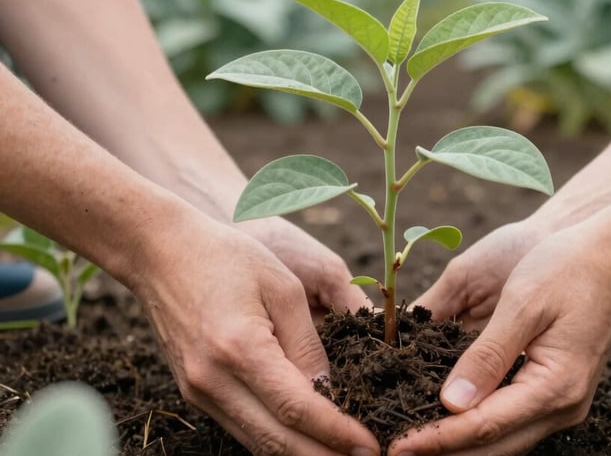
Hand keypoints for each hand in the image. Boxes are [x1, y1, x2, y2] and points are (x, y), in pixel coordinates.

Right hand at [128, 211, 378, 455]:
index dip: (337, 431)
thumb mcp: (283, 288)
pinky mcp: (194, 392)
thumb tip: (330, 391)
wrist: (162, 253)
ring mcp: (198, 391)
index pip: (298, 408)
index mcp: (240, 348)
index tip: (370, 443)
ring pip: (257, 443)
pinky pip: (242, 427)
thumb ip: (308, 344)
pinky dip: (276, 438)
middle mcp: (213, 381)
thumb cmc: (227, 258)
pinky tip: (305, 436)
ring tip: (340, 452)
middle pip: (277, 442)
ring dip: (302, 453)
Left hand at [391, 222, 610, 454]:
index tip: (396, 445)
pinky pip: (512, 419)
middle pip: (493, 446)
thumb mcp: (523, 304)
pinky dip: (479, 422)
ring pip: (503, 439)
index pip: (483, 426)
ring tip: (415, 436)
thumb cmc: (569, 267)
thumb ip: (487, 355)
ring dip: (459, 441)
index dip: (436, 438)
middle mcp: (563, 405)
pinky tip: (449, 414)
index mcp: (555, 386)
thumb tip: (451, 403)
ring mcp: (563, 400)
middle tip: (396, 448)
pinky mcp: (557, 388)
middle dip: (443, 449)